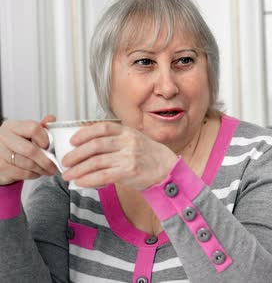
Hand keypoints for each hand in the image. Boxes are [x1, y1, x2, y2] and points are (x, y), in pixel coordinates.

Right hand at [0, 115, 57, 184]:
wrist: (0, 159)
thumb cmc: (17, 145)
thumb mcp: (27, 133)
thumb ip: (40, 127)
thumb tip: (51, 118)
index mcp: (13, 126)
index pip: (33, 128)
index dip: (45, 139)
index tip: (49, 146)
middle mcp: (4, 137)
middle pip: (30, 150)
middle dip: (46, 160)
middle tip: (54, 165)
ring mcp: (0, 152)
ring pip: (27, 163)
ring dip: (41, 169)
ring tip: (48, 170)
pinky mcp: (1, 167)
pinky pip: (22, 173)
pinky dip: (33, 174)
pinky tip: (37, 172)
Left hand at [61, 122, 177, 189]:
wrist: (167, 169)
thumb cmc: (148, 155)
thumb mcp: (134, 140)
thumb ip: (115, 140)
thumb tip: (87, 147)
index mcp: (127, 132)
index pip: (102, 128)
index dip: (84, 133)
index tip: (72, 141)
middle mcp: (128, 142)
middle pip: (96, 145)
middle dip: (76, 154)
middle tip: (65, 161)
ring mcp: (129, 157)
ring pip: (97, 161)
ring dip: (78, 169)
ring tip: (68, 175)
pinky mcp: (129, 172)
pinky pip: (104, 175)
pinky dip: (89, 179)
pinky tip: (80, 182)